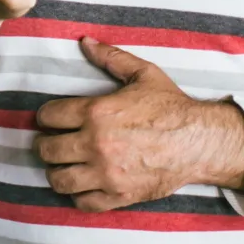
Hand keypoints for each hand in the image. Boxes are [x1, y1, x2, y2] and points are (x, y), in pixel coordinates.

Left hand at [35, 37, 243, 211]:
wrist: (199, 142)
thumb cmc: (171, 107)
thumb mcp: (142, 74)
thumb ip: (111, 57)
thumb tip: (85, 42)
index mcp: (96, 112)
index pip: (48, 116)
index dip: (45, 116)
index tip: (50, 119)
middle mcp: (95, 144)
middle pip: (47, 150)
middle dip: (45, 144)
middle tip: (52, 142)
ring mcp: (106, 173)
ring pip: (59, 179)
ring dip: (56, 171)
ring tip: (63, 165)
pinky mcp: (119, 195)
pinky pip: (83, 202)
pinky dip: (78, 195)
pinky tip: (83, 184)